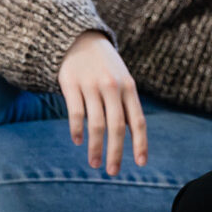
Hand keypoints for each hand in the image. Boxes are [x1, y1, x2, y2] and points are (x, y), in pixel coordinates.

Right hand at [58, 31, 146, 173]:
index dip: (140, 143)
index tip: (141, 164)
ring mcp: (92, 85)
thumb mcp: (122, 81)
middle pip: (117, 127)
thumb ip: (126, 105)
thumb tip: (132, 136)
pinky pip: (76, 112)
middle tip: (113, 172)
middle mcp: (113, 87)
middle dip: (116, 152)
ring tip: (95, 163)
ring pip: (96, 124)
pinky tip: (77, 141)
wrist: (80, 39)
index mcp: (129, 88)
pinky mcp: (71, 84)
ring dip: (95, 147)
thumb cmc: (106, 67)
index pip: (137, 121)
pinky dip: (77, 130)